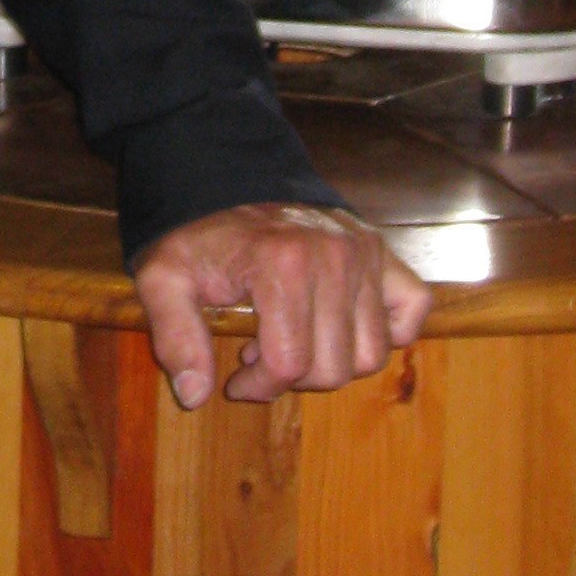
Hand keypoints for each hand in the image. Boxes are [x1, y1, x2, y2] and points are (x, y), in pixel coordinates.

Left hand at [133, 203, 429, 406]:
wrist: (228, 180)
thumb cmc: (199, 236)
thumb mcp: (165, 278)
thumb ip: (175, 336)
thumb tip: (195, 396)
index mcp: (283, 264)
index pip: (288, 364)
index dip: (259, 388)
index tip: (236, 378)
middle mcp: (334, 257)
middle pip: (332, 367)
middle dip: (293, 379)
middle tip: (263, 357)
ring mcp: (364, 254)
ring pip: (371, 353)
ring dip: (334, 363)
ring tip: (296, 341)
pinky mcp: (383, 252)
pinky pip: (411, 309)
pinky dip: (390, 333)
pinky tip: (344, 331)